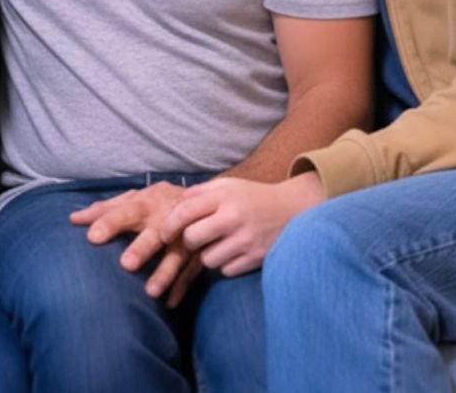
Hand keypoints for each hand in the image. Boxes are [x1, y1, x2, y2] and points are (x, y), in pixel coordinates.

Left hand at [70, 182, 200, 306]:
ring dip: (165, 273)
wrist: (208, 201)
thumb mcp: (135, 199)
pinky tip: (170, 303)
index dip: (110, 222)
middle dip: (142, 247)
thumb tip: (73, 219)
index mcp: (147, 202)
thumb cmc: (159, 202)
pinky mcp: (200, 252)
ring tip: (151, 293)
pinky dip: (182, 287)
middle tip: (126, 265)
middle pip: (155, 231)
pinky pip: (193, 271)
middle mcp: (167, 218)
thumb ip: (105, 209)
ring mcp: (187, 235)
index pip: (126, 210)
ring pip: (178, 254)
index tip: (91, 237)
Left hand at [162, 173, 324, 276]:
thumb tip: (173, 205)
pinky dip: (225, 265)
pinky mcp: (256, 259)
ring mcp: (246, 240)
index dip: (169, 225)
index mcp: (223, 196)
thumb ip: (200, 192)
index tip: (163, 234)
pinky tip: (233, 253)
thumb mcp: (228, 185)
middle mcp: (233, 218)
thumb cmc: (251, 197)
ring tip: (217, 244)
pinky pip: (226, 271)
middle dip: (187, 242)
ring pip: (207, 260)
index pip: (185, 211)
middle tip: (192, 240)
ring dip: (207, 255)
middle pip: (191, 239)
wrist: (292, 209)